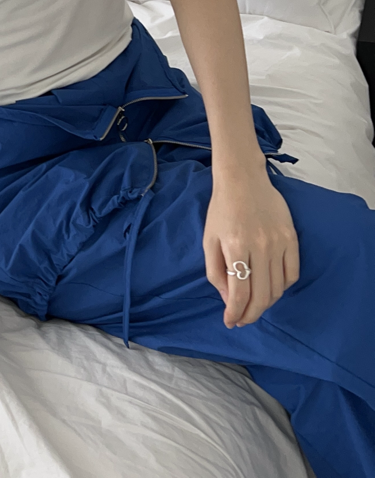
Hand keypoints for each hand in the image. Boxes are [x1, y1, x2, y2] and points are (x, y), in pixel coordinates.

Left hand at [203, 168, 299, 328]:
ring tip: (254, 305)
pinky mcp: (292, 238)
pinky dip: (282, 287)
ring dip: (266, 304)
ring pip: (278, 289)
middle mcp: (260, 247)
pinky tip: (270, 288)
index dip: (235, 313)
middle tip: (242, 320)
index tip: (230, 321)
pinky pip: (292, 274)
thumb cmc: (221, 209)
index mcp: (235, 247)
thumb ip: (216, 271)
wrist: (243, 179)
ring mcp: (279, 243)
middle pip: (261, 296)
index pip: (240, 293)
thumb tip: (228, 299)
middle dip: (250, 315)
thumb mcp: (209, 239)